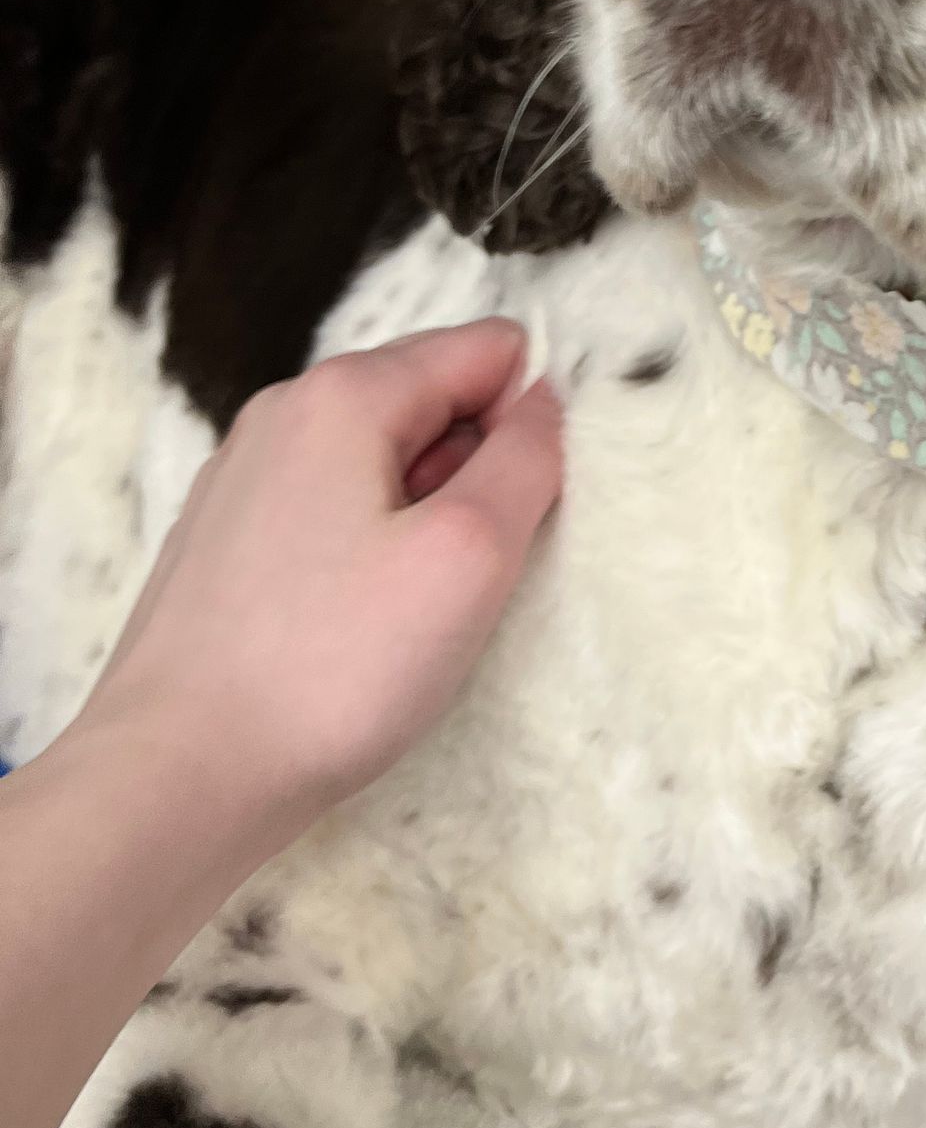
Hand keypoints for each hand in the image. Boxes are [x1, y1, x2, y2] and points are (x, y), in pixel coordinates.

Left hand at [75, 320, 562, 863]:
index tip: (518, 515)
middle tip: (465, 572)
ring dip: (425, 520)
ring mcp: (244, 480)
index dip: (527, 425)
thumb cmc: (333, 668)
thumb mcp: (469, 554)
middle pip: (432, 402)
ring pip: (382, 464)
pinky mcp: (224, 547)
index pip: (487, 351)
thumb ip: (528, 459)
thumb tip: (546, 399)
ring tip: (411, 611)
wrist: (177, 777)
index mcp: (343, 394)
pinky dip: (369, 555)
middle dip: (474, 473)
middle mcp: (283, 415)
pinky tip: (358, 632)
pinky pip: (332, 515)